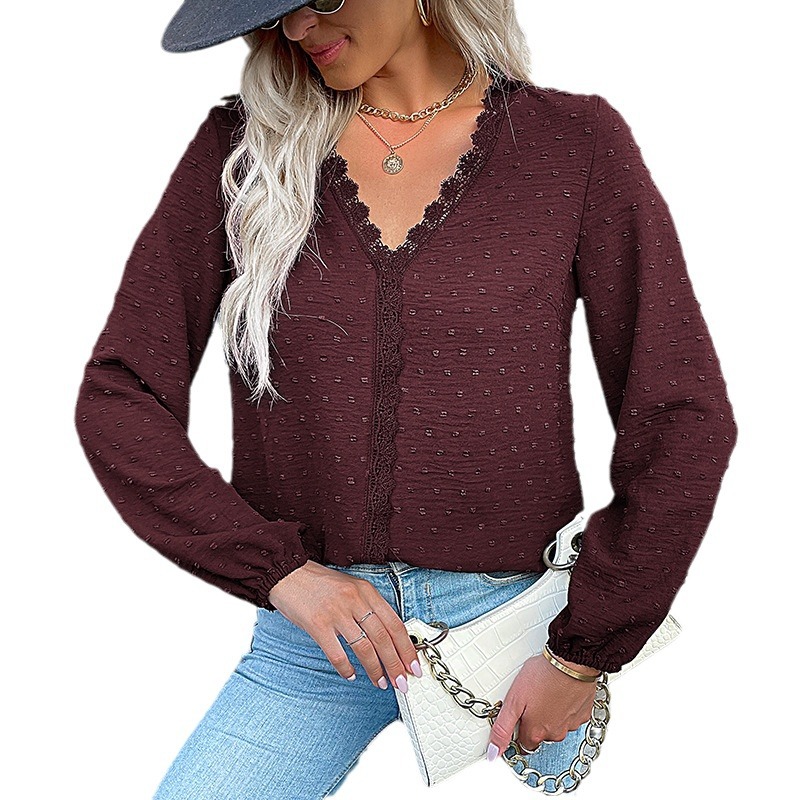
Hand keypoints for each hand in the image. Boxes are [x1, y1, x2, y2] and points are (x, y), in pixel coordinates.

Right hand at [267, 561, 420, 691]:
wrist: (287, 573)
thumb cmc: (318, 582)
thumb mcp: (350, 587)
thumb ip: (367, 606)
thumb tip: (386, 637)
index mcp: (366, 591)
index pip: (394, 623)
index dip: (406, 648)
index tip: (413, 665)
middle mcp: (355, 600)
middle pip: (383, 638)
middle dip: (395, 664)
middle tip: (402, 682)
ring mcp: (336, 613)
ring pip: (364, 648)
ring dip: (375, 669)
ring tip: (380, 682)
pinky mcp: (318, 625)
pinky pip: (337, 653)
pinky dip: (346, 668)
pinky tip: (351, 675)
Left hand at [486, 653, 597, 760]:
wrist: (571, 662)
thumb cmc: (543, 676)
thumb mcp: (514, 700)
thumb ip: (503, 728)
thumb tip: (493, 750)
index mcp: (536, 732)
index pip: (522, 743)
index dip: (517, 729)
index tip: (518, 716)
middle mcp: (555, 734)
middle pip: (539, 735)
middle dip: (534, 721)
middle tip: (531, 699)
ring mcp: (571, 725)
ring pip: (556, 726)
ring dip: (550, 714)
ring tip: (545, 692)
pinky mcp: (583, 714)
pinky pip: (571, 717)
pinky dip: (565, 708)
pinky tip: (560, 693)